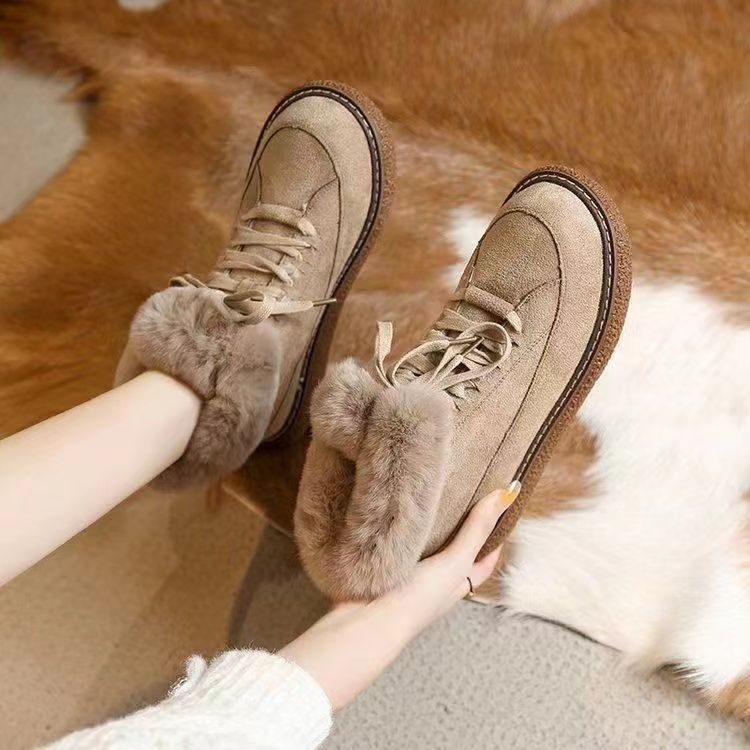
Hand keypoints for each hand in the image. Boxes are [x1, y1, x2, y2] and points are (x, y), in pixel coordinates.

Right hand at [280, 485, 518, 709]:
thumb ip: (477, 530)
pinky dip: (402, 527)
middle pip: (456, 548)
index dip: (495, 535)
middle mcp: (436, 579)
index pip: (485, 557)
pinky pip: (400, 542)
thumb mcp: (455, 562)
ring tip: (429, 491)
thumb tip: (507, 495)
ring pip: (426, 543)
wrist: (365, 620)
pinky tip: (398, 509)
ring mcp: (410, 573)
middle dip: (460, 523)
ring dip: (427, 523)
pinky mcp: (387, 565)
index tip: (499, 507)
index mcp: (457, 582)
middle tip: (462, 488)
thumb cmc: (416, 600)